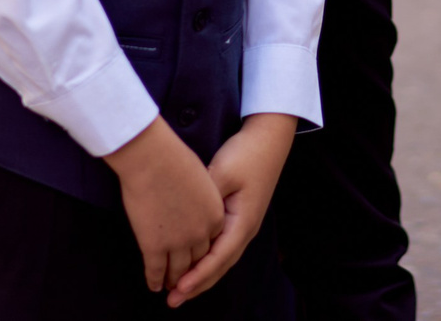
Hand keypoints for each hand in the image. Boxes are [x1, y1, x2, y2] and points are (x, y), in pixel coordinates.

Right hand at [104, 117, 224, 295]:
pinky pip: (155, 269)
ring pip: (177, 270)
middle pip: (197, 259)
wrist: (152, 158)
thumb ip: (204, 195)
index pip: (212, 241)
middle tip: (185, 282)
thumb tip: (197, 203)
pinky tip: (153, 285)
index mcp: (215, 216)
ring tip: (168, 287)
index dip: (204, 251)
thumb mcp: (203, 177)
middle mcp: (200, 234)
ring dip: (172, 280)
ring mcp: (177, 243)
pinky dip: (154, 279)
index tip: (198, 258)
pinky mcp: (154, 246)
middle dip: (190, 272)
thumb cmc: (175, 159)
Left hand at [169, 113, 295, 305]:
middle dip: (196, 286)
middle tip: (172, 301)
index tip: (178, 289)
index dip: (197, 277)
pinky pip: (221, 249)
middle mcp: (245, 230)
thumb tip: (188, 221)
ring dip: (201, 277)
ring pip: (221, 261)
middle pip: (219, 267)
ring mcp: (244, 225)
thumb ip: (206, 199)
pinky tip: (192, 266)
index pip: (218, 259)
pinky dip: (206, 262)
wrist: (268, 139)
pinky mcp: (238, 218)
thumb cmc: (246, 154)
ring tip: (179, 292)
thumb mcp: (223, 173)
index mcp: (243, 222)